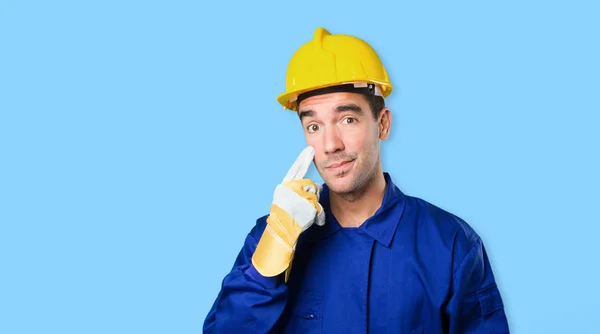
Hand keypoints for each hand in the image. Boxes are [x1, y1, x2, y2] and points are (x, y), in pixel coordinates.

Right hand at [251, 146, 324, 276]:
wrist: (279, 236)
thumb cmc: (283, 221)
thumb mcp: (288, 203)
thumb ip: (297, 192)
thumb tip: (311, 187)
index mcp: (284, 187)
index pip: (295, 170)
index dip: (302, 160)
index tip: (310, 149)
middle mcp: (288, 190)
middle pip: (309, 186)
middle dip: (311, 197)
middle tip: (304, 207)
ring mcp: (296, 198)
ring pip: (314, 196)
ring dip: (314, 208)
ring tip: (306, 217)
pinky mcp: (304, 207)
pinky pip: (317, 207)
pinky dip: (317, 215)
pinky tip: (310, 220)